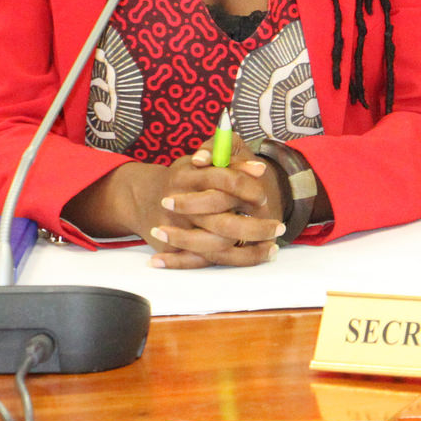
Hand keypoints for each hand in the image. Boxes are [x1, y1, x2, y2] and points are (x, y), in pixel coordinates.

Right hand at [67, 149, 284, 267]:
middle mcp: (181, 205)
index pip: (224, 181)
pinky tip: (258, 256)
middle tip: (278, 226)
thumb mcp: (204, 159)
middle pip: (223, 222)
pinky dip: (229, 260)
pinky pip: (205, 261)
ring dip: (249, 250)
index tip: (265, 196)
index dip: (247, 188)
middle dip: (255, 227)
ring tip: (273, 246)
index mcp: (188, 176)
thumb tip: (259, 170)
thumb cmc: (185, 174)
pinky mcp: (173, 248)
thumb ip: (230, 159)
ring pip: (216, 246)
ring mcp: (176, 230)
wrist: (142, 196)